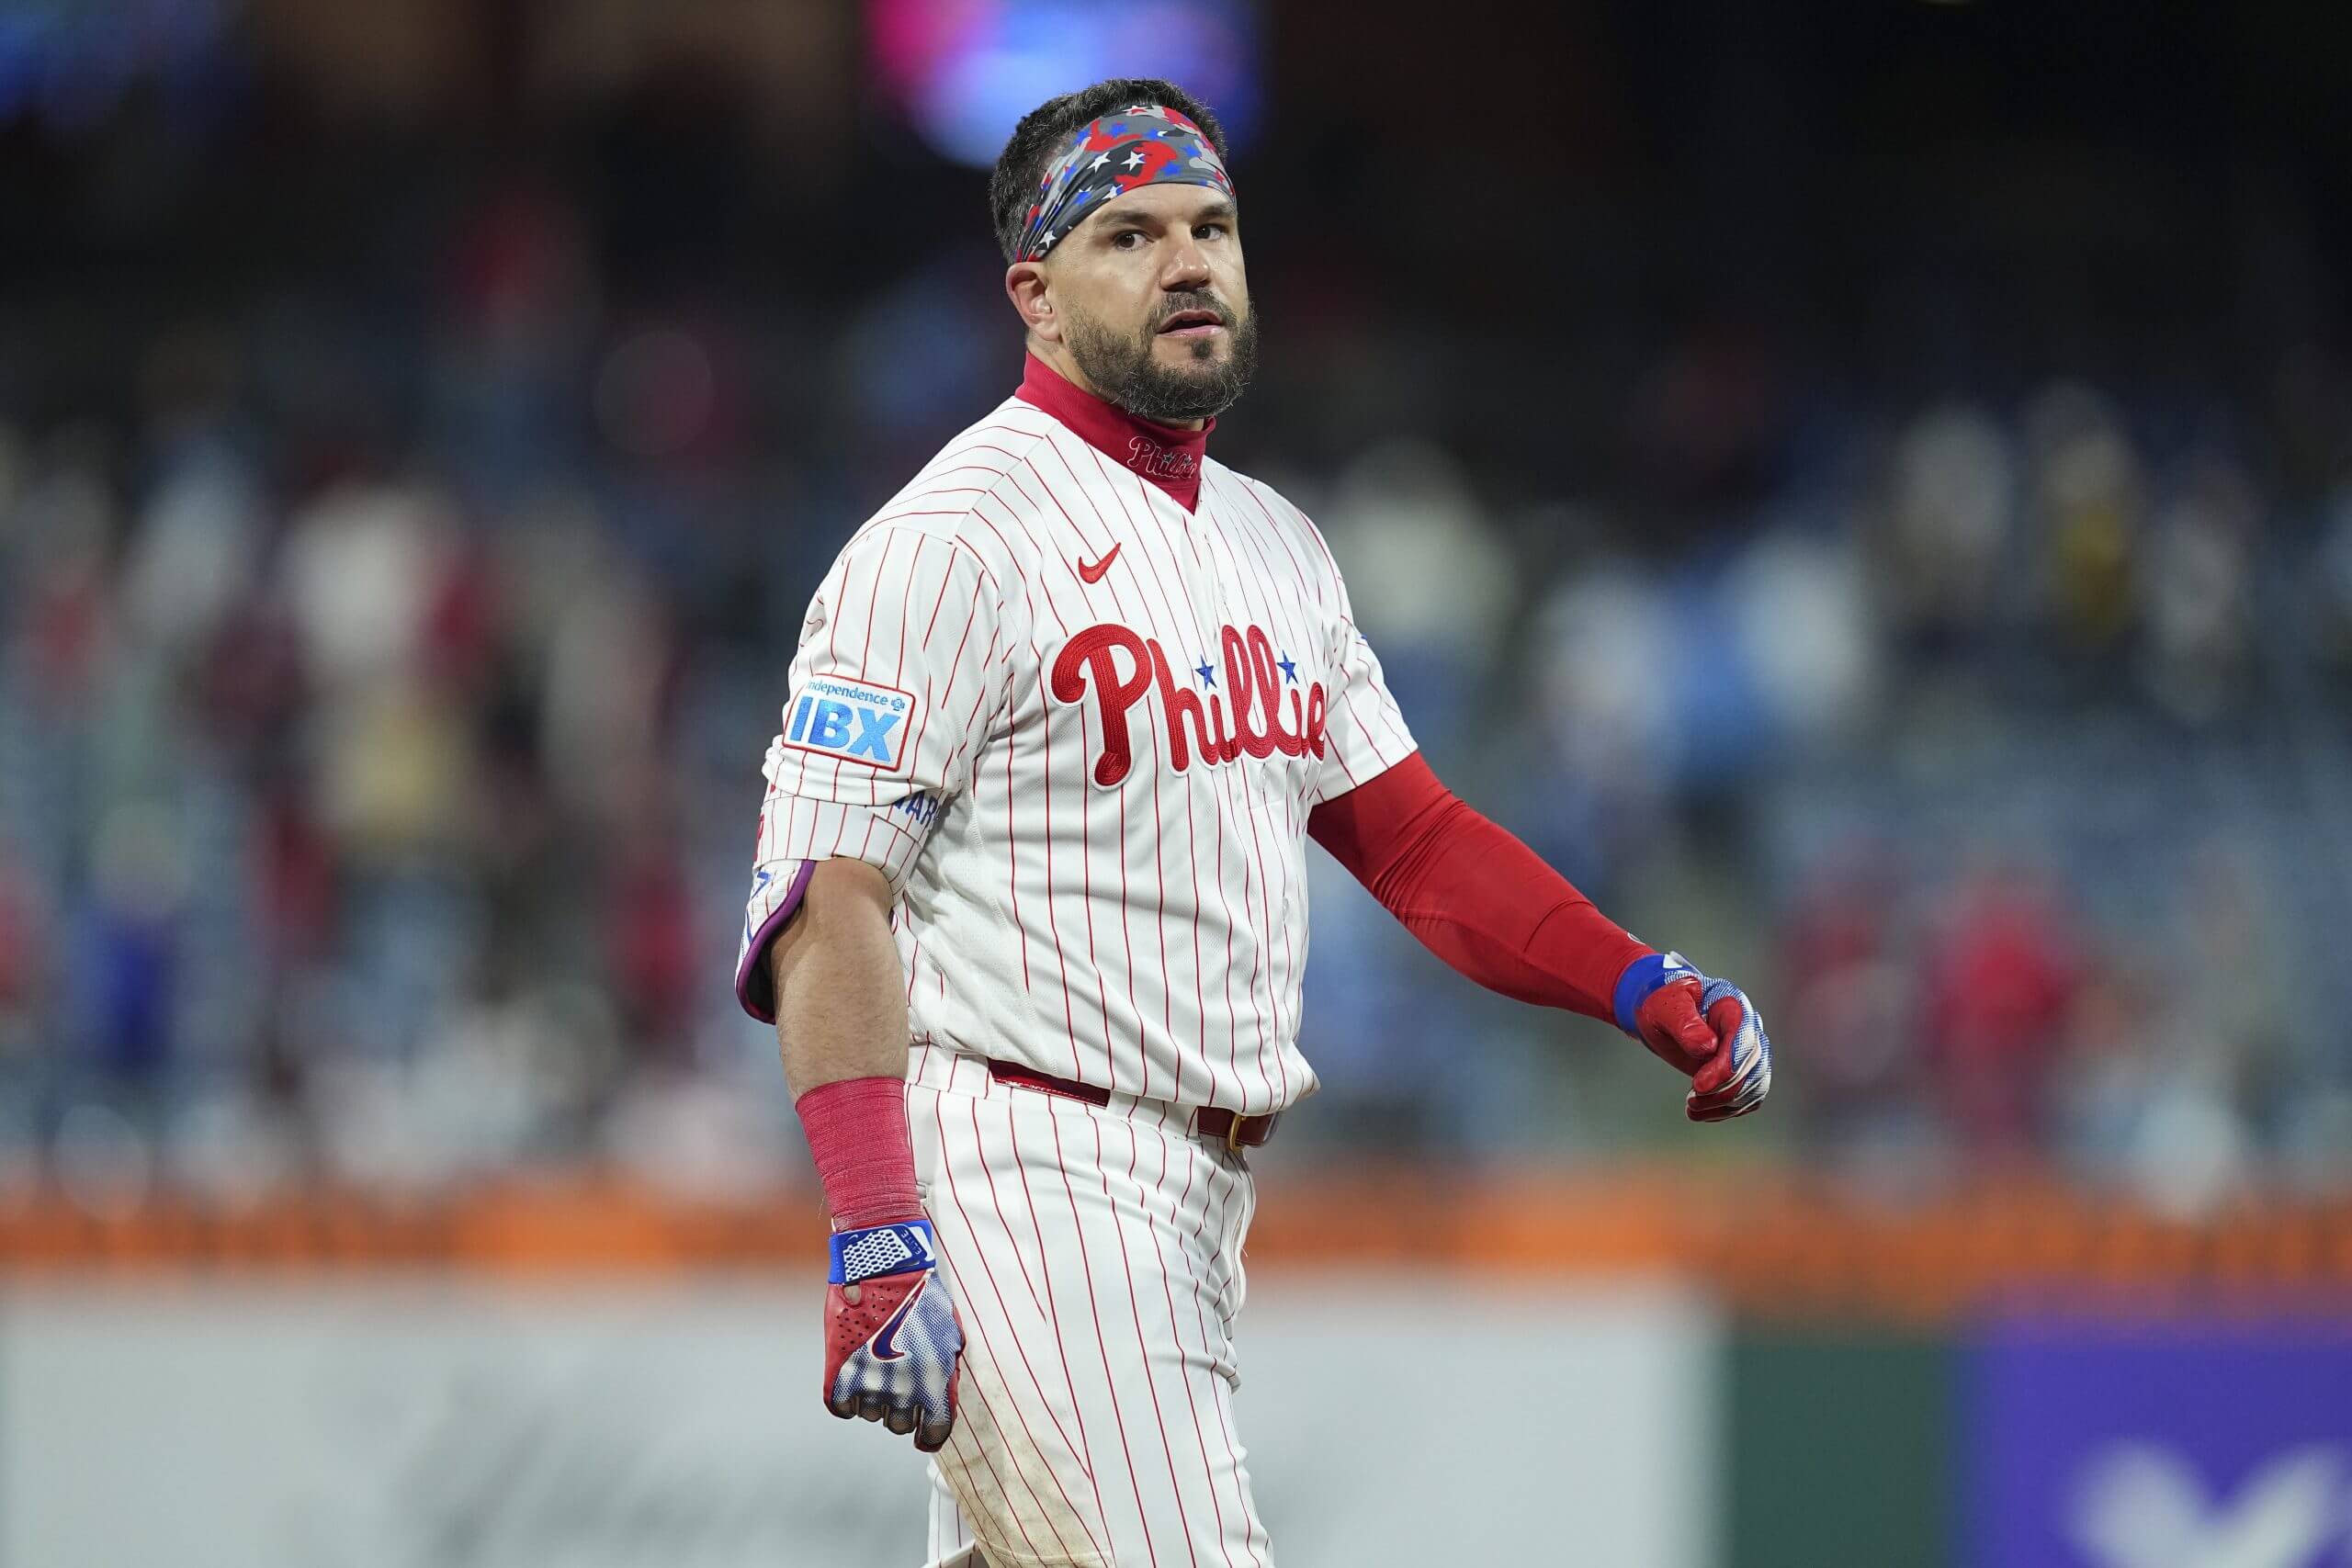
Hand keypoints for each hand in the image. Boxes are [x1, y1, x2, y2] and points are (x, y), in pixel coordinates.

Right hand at [824, 1219, 963, 1450]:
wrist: (883, 1265)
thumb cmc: (923, 1294)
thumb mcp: (950, 1332)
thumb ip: (947, 1370)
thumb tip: (944, 1395)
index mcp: (936, 1382)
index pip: (934, 1433)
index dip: (928, 1436)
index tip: (923, 1435)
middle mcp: (904, 1391)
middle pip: (899, 1424)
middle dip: (900, 1409)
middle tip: (897, 1383)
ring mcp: (870, 1384)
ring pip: (870, 1414)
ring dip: (873, 1399)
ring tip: (875, 1368)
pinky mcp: (840, 1373)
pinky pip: (841, 1407)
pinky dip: (845, 1400)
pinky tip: (851, 1383)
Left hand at [1625, 952, 1773, 1121]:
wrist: (1664, 1014)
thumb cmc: (1664, 1004)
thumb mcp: (1665, 1007)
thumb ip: (1685, 1023)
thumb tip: (1708, 1047)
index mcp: (1732, 1006)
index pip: (1744, 1040)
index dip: (1725, 1067)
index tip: (1698, 1086)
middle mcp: (1749, 1028)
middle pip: (1752, 1066)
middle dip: (1723, 1089)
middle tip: (1691, 1101)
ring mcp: (1749, 1050)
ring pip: (1754, 1086)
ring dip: (1724, 1103)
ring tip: (1692, 1107)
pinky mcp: (1744, 1071)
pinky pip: (1749, 1097)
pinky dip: (1727, 1109)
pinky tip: (1701, 1112)